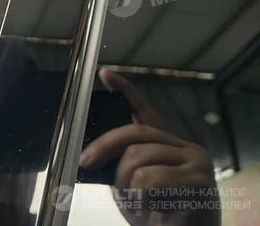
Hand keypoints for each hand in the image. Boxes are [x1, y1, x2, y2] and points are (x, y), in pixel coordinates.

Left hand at [79, 69, 219, 225]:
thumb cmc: (158, 217)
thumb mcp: (132, 187)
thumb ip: (121, 164)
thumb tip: (92, 152)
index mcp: (168, 146)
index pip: (146, 111)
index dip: (125, 90)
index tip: (104, 75)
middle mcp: (186, 148)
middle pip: (133, 134)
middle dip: (103, 147)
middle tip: (85, 162)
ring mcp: (196, 163)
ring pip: (137, 158)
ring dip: (125, 184)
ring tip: (138, 203)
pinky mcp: (199, 181)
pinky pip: (150, 179)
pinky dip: (141, 197)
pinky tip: (155, 208)